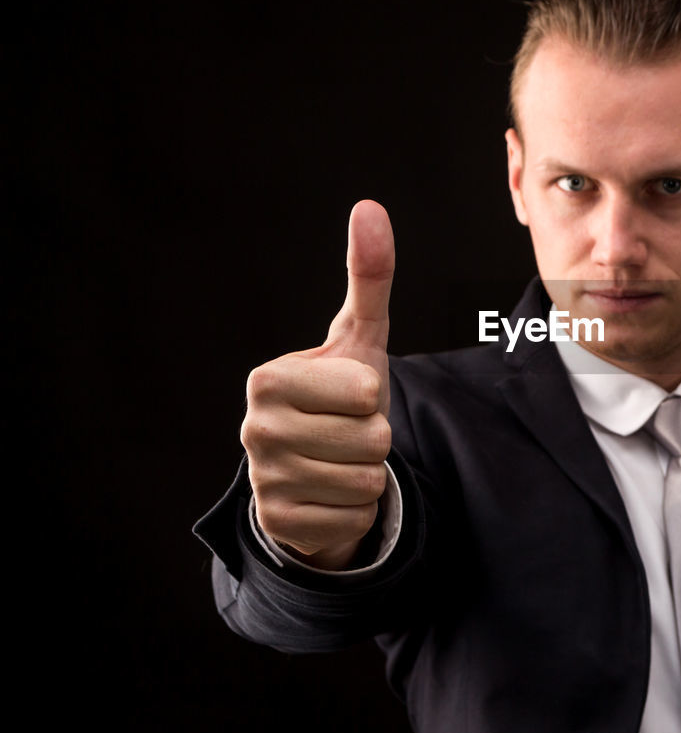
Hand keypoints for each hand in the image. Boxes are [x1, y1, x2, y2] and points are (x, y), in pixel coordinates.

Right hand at [241, 200, 395, 569]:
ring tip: (340, 461)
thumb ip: (369, 275)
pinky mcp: (280, 526)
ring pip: (366, 482)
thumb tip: (370, 207)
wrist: (317, 467)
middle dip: (375, 438)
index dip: (371, 394)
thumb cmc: (342, 394)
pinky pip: (354, 519)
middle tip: (347, 432)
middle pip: (372, 439)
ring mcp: (262, 482)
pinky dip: (354, 510)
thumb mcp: (360, 337)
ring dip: (366, 474)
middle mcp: (253, 430)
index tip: (346, 394)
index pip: (365, 391)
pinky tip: (330, 495)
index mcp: (267, 379)